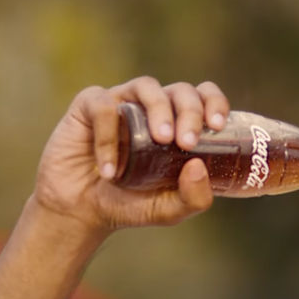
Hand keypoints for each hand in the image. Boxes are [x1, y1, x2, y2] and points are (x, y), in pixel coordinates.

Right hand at [33, 76, 229, 233]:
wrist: (82, 211)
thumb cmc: (132, 203)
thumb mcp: (170, 209)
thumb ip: (193, 198)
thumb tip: (197, 166)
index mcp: (180, 123)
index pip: (204, 97)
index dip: (214, 102)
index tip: (216, 126)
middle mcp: (154, 108)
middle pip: (181, 90)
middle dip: (190, 111)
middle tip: (187, 141)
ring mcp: (122, 104)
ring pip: (147, 86)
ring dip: (160, 109)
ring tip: (162, 139)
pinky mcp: (88, 107)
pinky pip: (103, 107)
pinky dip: (108, 136)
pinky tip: (110, 170)